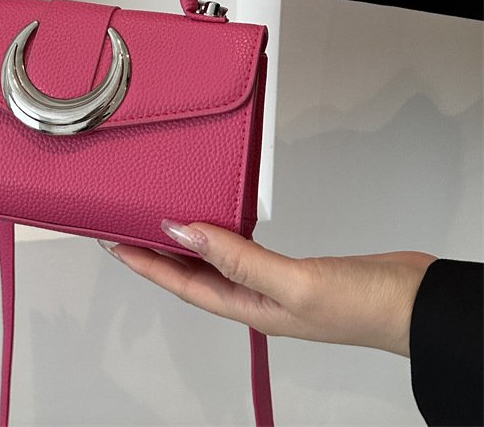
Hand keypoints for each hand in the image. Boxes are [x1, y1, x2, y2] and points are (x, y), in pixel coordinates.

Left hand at [101, 221, 434, 356]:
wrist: (416, 302)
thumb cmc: (363, 306)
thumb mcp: (293, 283)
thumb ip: (237, 259)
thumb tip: (184, 231)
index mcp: (248, 309)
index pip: (182, 284)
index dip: (145, 264)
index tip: (114, 241)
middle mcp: (254, 298)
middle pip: (191, 274)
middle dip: (155, 254)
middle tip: (124, 228)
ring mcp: (273, 283)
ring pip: (214, 261)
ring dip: (185, 243)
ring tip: (158, 221)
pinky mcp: (291, 266)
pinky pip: (241, 247)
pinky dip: (222, 234)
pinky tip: (216, 221)